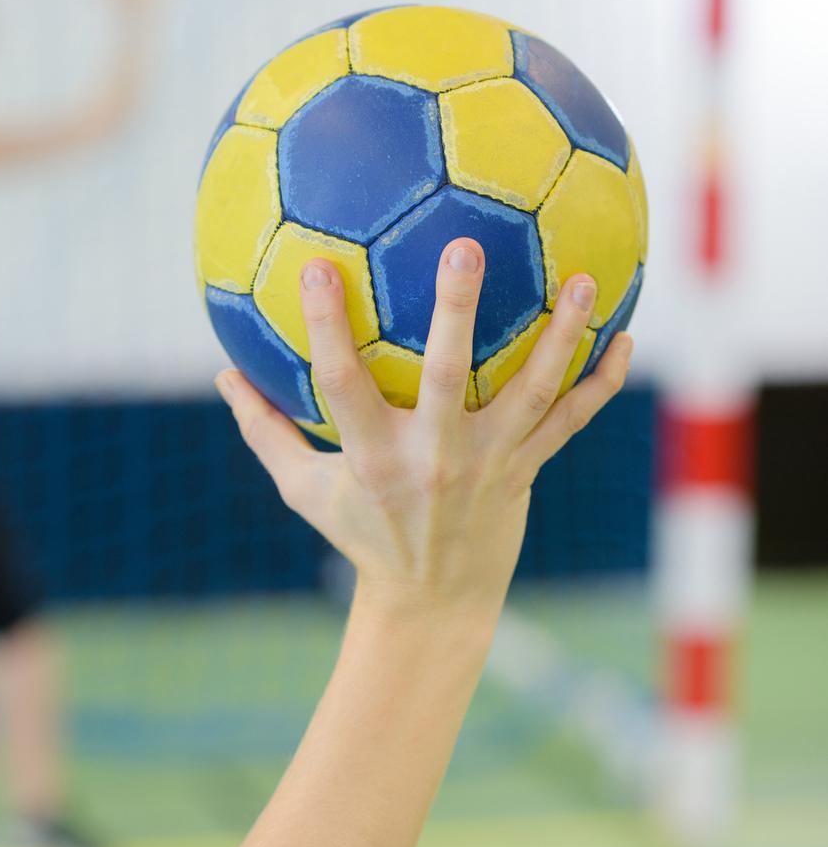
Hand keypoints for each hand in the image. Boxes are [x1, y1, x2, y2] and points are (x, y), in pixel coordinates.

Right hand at [216, 239, 632, 616]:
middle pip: (446, 374)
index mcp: (371, 456)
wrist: (433, 600)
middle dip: (455, 310)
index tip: (320, 266)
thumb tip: (222, 374)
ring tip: (582, 280)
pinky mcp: (527, 468)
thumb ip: (266, 429)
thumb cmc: (361, 532)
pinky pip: (572, 419)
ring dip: (560, 336)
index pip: (341, 382)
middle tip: (465, 246)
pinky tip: (624, 336)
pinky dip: (602, 381)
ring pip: (530, 391)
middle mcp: (433, 456)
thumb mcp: (304, 488)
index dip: (327, 324)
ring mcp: (488, 463)